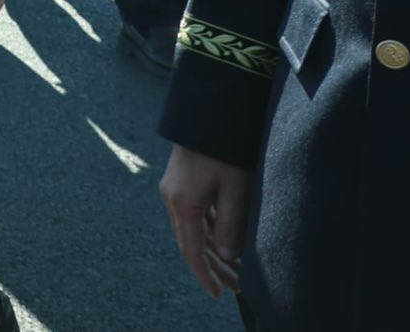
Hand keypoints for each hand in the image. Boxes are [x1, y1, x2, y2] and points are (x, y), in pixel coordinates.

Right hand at [160, 144, 253, 297]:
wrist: (208, 115)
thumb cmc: (224, 150)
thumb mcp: (234, 189)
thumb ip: (229, 224)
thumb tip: (228, 255)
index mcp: (182, 203)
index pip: (191, 250)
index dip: (205, 274)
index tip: (217, 294)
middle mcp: (173, 199)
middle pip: (191, 243)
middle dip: (213, 267)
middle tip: (236, 288)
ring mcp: (175, 190)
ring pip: (193, 231)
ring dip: (213, 251)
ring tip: (234, 271)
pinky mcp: (182, 184)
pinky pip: (194, 217)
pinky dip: (209, 234)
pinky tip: (224, 243)